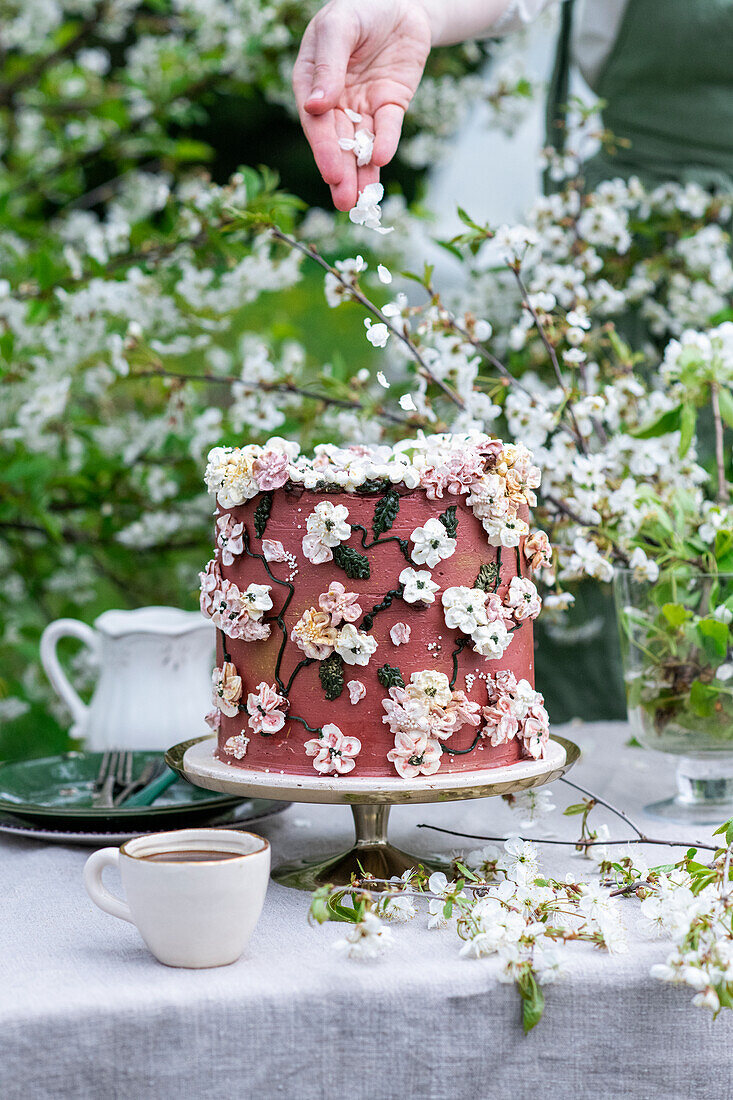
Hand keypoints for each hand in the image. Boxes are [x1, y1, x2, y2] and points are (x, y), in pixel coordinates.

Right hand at [292, 0, 432, 209]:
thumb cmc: (359, 6)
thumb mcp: (339, 28)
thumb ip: (328, 65)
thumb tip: (315, 107)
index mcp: (311, 82)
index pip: (316, 123)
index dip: (324, 149)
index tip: (331, 174)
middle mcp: (335, 100)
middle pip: (337, 142)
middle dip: (341, 173)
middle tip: (345, 202)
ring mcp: (362, 104)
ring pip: (360, 144)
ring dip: (360, 173)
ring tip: (359, 202)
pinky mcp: (390, 104)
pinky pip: (387, 128)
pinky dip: (385, 143)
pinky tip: (381, 161)